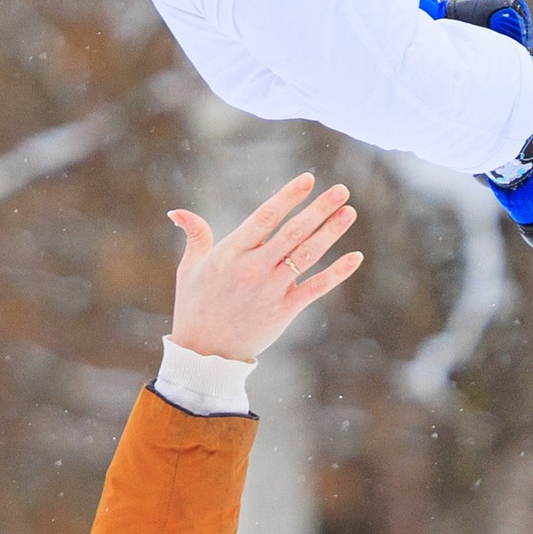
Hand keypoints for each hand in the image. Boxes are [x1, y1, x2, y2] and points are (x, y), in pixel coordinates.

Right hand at [166, 174, 360, 362]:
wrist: (205, 354)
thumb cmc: (195, 308)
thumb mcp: (188, 269)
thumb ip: (195, 236)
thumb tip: (177, 211)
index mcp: (230, 253)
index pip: (265, 217)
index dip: (289, 196)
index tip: (308, 179)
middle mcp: (253, 268)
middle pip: (292, 232)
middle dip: (319, 209)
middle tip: (341, 190)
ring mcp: (270, 290)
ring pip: (307, 255)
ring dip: (331, 232)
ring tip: (349, 212)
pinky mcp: (284, 310)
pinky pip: (315, 288)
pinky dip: (337, 273)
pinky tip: (355, 256)